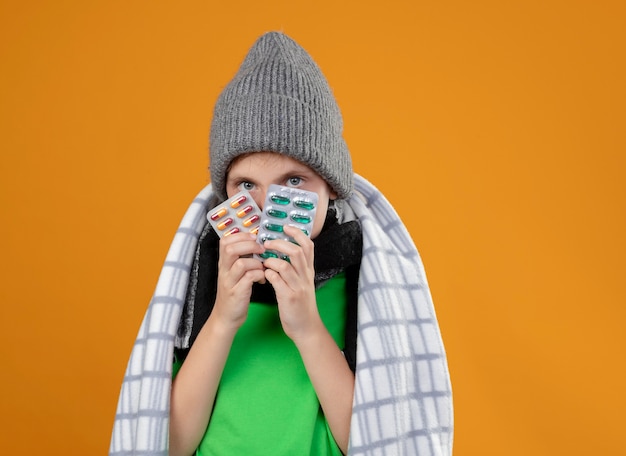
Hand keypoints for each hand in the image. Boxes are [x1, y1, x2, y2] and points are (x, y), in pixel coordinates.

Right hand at [212, 232, 265, 330]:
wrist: (226, 317)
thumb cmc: (235, 293)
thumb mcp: (234, 274)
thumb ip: (241, 259)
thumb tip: (256, 244)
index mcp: (224, 263)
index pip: (225, 241)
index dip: (240, 235)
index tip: (254, 237)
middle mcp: (224, 271)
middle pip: (230, 249)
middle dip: (249, 245)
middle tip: (261, 249)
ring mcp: (229, 282)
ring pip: (241, 263)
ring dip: (256, 262)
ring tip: (263, 267)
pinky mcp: (237, 293)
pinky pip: (249, 278)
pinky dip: (259, 275)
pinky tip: (262, 279)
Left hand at [262, 225, 322, 340]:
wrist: (307, 328)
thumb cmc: (301, 305)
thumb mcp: (303, 284)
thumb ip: (296, 269)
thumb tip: (282, 253)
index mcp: (308, 272)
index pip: (308, 246)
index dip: (297, 234)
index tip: (286, 227)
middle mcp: (305, 277)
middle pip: (297, 252)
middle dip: (280, 243)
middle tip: (267, 242)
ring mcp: (298, 287)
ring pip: (286, 266)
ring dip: (272, 260)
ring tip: (264, 260)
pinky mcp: (289, 298)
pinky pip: (277, 281)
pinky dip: (269, 274)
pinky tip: (264, 274)